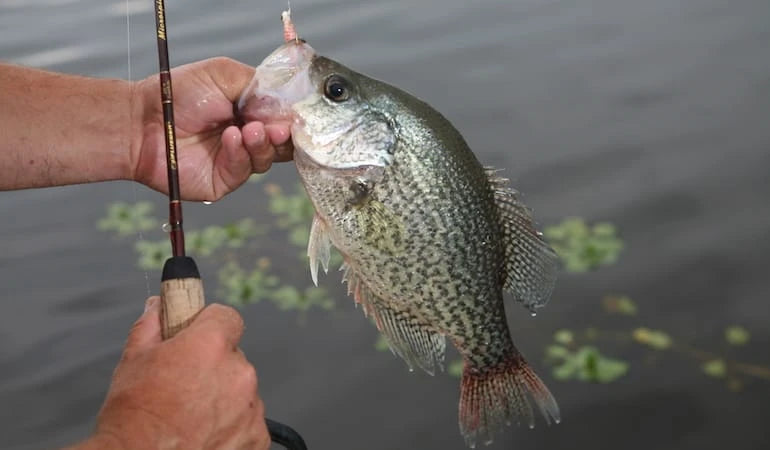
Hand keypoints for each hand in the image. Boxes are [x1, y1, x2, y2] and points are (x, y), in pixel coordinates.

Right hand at [71, 298, 269, 449]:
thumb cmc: (134, 417)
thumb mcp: (133, 359)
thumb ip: (152, 324)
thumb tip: (159, 305)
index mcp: (211, 344)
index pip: (227, 316)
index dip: (210, 325)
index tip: (197, 336)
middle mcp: (238, 372)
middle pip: (232, 357)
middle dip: (212, 367)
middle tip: (184, 386)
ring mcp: (251, 406)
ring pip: (241, 390)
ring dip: (223, 398)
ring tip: (191, 416)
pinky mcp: (256, 436)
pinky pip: (248, 421)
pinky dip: (231, 426)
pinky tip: (204, 433)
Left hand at [132, 57, 292, 200]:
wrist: (141, 121)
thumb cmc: (177, 94)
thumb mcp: (224, 75)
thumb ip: (260, 87)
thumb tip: (288, 107)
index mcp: (251, 111)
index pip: (284, 118)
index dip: (293, 117)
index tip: (298, 114)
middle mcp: (248, 136)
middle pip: (284, 143)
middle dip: (286, 134)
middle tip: (281, 127)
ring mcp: (237, 160)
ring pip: (268, 158)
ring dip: (264, 143)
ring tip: (251, 130)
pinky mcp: (225, 180)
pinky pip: (244, 170)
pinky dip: (242, 153)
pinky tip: (232, 138)